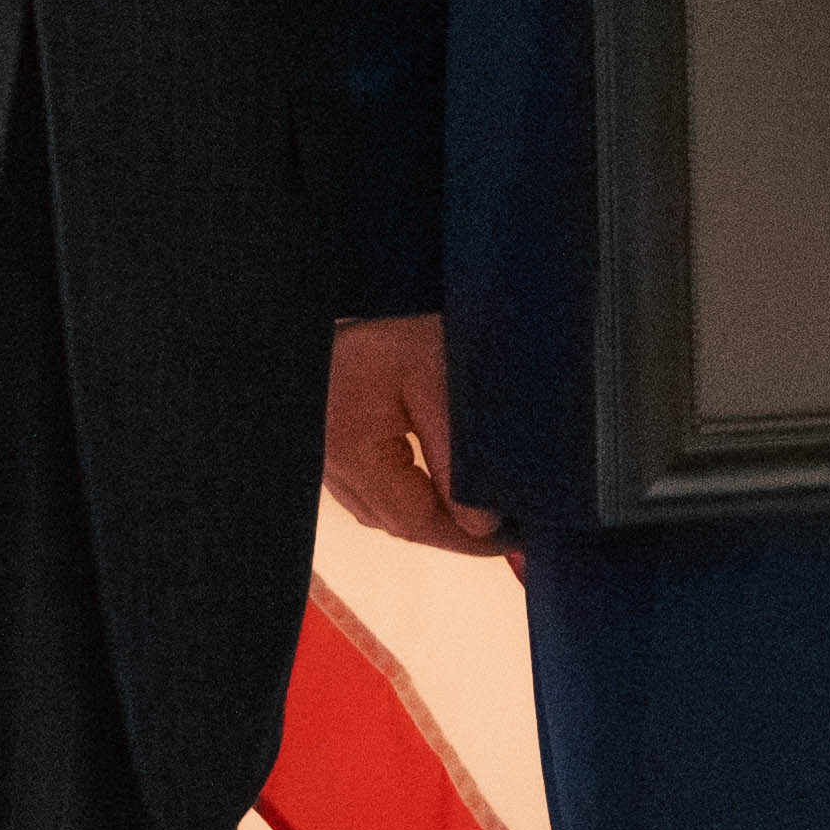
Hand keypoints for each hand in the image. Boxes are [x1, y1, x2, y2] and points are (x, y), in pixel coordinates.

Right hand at [324, 314, 504, 555]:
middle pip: (395, 521)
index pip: (413, 520)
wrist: (333, 289)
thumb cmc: (385, 323)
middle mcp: (328, 463)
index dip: (463, 539)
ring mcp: (321, 455)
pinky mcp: (323, 441)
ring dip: (426, 516)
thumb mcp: (433, 376)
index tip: (508, 540)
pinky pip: (366, 487)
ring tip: (477, 514)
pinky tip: (435, 487)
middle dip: (450, 531)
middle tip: (504, 532)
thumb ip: (454, 454)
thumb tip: (480, 523)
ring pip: (379, 509)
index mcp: (353, 450)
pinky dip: (403, 494)